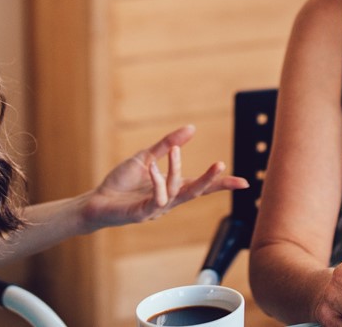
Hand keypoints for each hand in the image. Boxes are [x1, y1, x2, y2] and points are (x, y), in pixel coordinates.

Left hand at [81, 125, 247, 230]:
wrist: (96, 200)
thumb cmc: (121, 182)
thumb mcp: (146, 157)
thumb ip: (168, 145)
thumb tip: (191, 128)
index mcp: (172, 187)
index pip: (201, 186)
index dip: (221, 183)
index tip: (245, 183)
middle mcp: (169, 200)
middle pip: (196, 192)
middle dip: (210, 180)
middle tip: (220, 165)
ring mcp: (157, 209)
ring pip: (176, 191)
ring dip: (176, 169)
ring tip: (174, 151)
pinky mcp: (143, 213)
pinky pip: (157, 198)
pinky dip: (158, 182)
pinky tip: (153, 169)